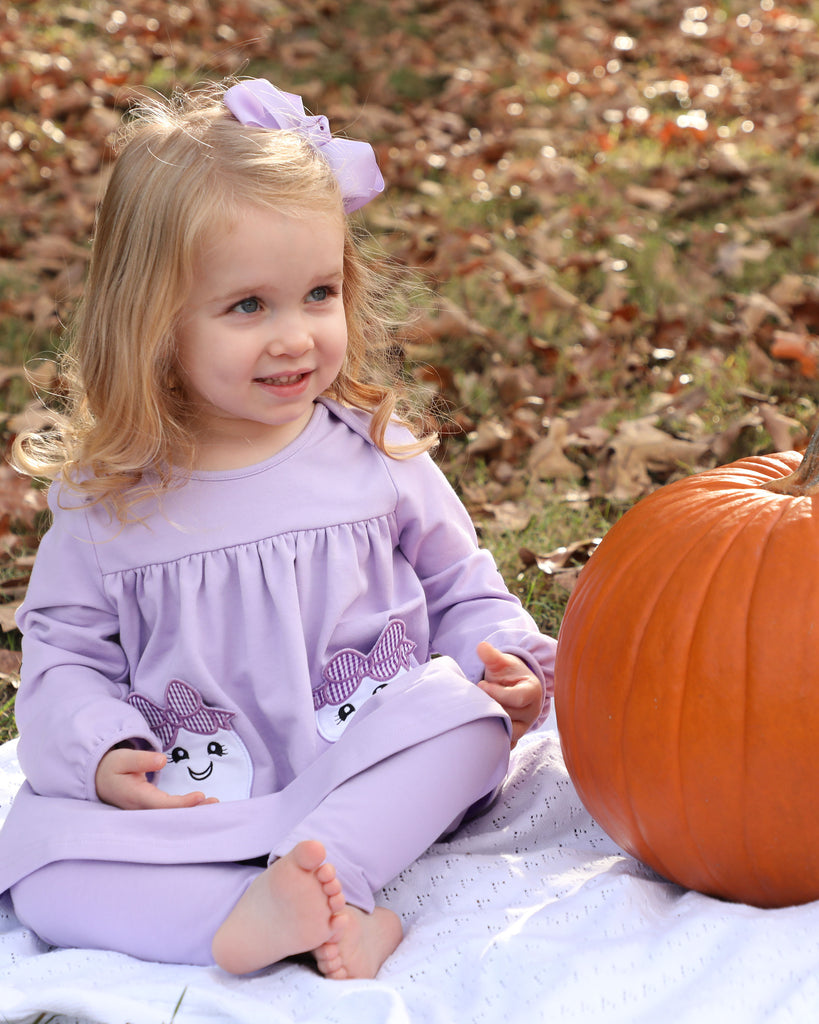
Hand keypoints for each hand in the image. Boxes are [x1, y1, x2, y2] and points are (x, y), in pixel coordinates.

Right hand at [95, 746, 217, 809]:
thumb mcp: (123, 759)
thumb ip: (141, 760)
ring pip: (170, 816)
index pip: (161, 804)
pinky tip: (201, 805)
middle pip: (169, 815)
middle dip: (192, 811)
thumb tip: (162, 761)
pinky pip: (169, 813)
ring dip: (192, 811)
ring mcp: (145, 811)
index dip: (181, 804)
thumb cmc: (112, 767)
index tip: (200, 796)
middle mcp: (141, 809)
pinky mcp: (150, 809)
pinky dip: (186, 810)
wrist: (99, 780)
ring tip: (214, 804)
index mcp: (135, 797)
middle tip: (215, 804)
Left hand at [476, 641, 542, 747]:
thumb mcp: (501, 662)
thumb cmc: (507, 673)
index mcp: (532, 691)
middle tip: (477, 699)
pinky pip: (504, 743)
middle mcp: (532, 712)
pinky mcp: (514, 737)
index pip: (517, 698)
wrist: (512, 685)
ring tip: (478, 711)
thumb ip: (491, 656)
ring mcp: (524, 726)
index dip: (497, 693)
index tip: (481, 684)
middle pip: (510, 716)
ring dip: (490, 722)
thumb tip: (481, 646)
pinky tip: (480, 728)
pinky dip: (492, 738)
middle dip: (491, 706)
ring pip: (506, 731)